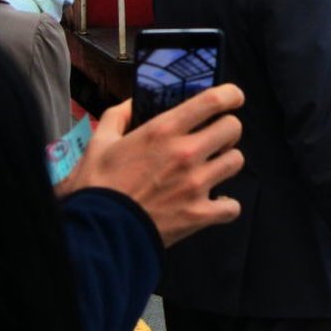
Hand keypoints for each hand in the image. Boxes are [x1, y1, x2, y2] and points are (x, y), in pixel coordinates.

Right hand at [60, 86, 244, 246]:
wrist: (95, 234)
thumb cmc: (96, 188)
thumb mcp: (99, 143)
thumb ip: (117, 117)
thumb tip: (133, 103)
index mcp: (163, 131)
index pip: (213, 100)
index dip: (230, 95)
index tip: (232, 98)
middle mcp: (185, 153)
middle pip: (233, 128)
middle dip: (226, 130)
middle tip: (214, 138)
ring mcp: (196, 184)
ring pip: (236, 161)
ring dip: (226, 163)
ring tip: (211, 169)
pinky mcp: (199, 214)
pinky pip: (231, 206)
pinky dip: (225, 206)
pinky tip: (212, 204)